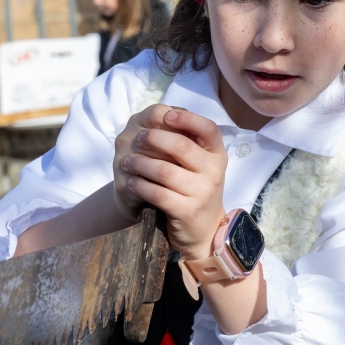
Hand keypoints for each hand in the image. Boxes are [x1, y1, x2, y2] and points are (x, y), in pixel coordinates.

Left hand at [113, 104, 227, 258]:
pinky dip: (140, 186)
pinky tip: (132, 183)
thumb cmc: (194, 189)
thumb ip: (185, 140)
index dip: (186, 119)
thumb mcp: (198, 164)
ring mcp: (201, 192)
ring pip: (164, 170)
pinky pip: (157, 193)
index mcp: (217, 154)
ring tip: (127, 162)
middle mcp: (213, 171)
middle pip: (180, 146)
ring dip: (140, 164)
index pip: (208, 128)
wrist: (202, 230)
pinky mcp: (186, 211)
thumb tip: (159, 114)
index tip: (165, 116)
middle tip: (137, 138)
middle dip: (153, 138)